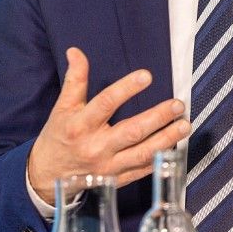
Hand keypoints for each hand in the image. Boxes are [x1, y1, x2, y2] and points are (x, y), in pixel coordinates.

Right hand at [28, 47, 191, 204]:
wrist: (48, 175)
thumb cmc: (58, 136)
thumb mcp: (62, 107)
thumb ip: (74, 79)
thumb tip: (75, 51)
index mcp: (80, 126)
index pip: (105, 103)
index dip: (126, 89)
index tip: (146, 75)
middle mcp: (95, 147)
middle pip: (131, 132)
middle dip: (157, 118)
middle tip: (177, 104)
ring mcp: (108, 167)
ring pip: (142, 154)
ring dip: (166, 140)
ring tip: (184, 125)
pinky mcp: (117, 180)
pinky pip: (142, 170)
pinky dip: (161, 159)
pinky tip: (176, 146)